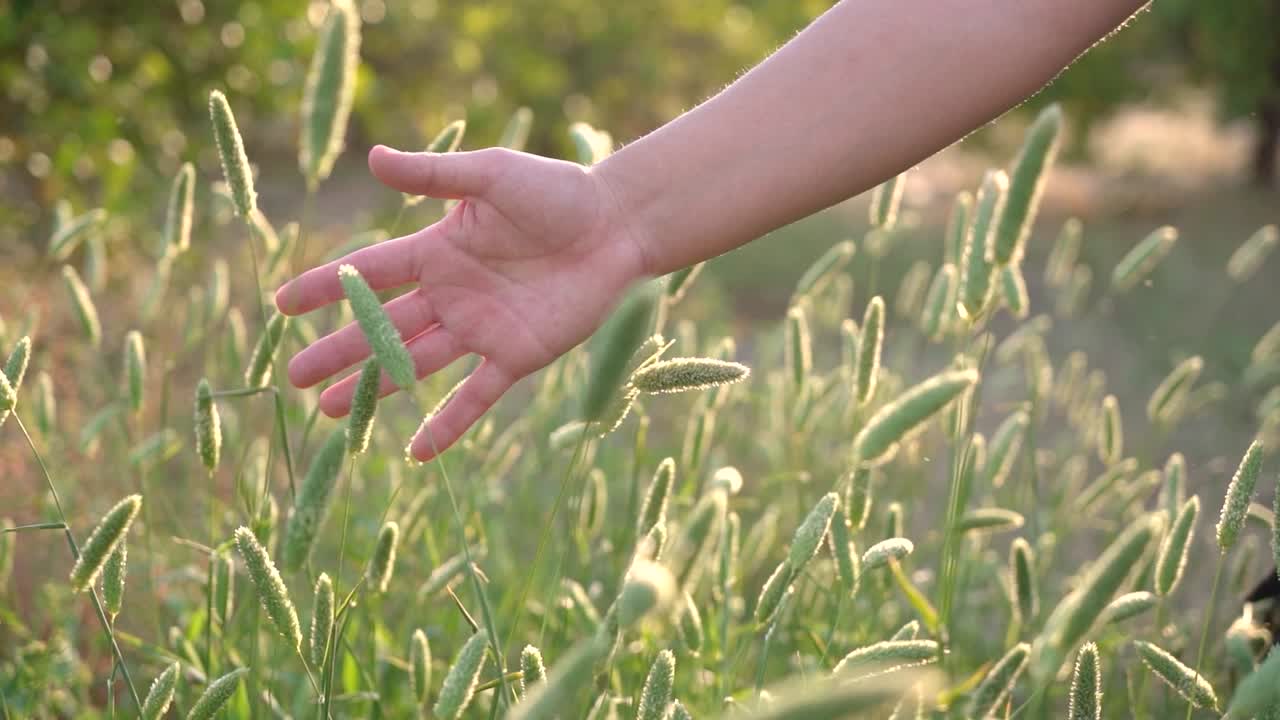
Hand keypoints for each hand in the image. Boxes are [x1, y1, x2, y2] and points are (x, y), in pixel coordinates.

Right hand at [275, 145, 647, 460]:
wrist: (617, 226)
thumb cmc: (557, 192)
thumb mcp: (490, 175)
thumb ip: (433, 176)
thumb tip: (372, 157)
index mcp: (438, 249)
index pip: (368, 272)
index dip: (325, 286)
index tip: (280, 304)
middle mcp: (451, 293)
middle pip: (381, 327)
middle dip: (337, 350)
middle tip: (293, 376)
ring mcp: (481, 327)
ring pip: (415, 363)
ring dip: (374, 387)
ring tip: (330, 412)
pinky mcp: (516, 355)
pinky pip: (476, 396)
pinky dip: (448, 424)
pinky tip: (417, 453)